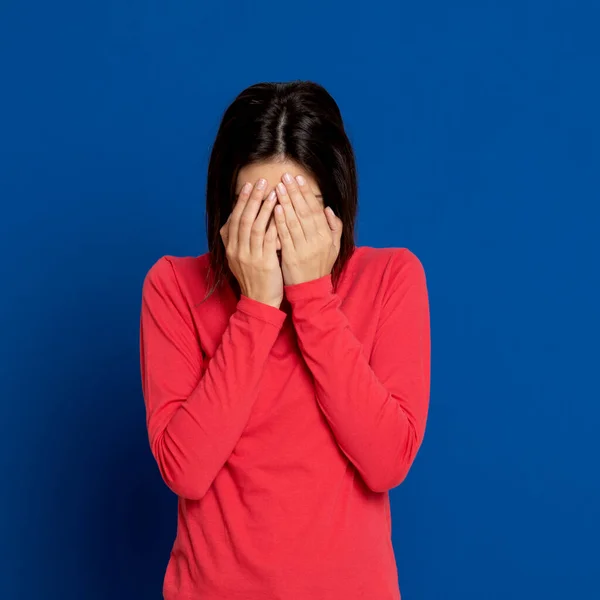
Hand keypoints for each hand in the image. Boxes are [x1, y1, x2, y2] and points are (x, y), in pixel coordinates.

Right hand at [220, 178, 282, 307]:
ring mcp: (250, 257)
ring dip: (264, 208)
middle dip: (252, 198)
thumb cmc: (253, 278)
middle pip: (243, 219)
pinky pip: (269, 240)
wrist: (259, 301)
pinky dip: (274, 224)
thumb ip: (237, 239)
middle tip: (260, 181)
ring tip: (273, 192)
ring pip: (255, 227)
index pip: (234, 219)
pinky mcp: (264, 263)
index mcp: (230, 248)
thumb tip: (236, 218)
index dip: (241, 201)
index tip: (248, 186)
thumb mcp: (238, 259)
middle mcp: (237, 251)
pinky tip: (281, 213)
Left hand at [273, 172, 342, 285]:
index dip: (307, 194)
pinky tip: (275, 208)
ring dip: (285, 203)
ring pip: (294, 221)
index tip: (299, 179)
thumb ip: (334, 227)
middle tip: (286, 177)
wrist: (311, 290)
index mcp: (326, 237)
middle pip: (304, 212)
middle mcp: (316, 241)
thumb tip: (327, 209)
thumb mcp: (334, 247)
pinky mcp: (291, 256)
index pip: (315, 210)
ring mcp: (303, 249)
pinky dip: (280, 221)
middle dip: (294, 193)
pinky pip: (285, 236)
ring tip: (278, 187)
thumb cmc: (320, 266)